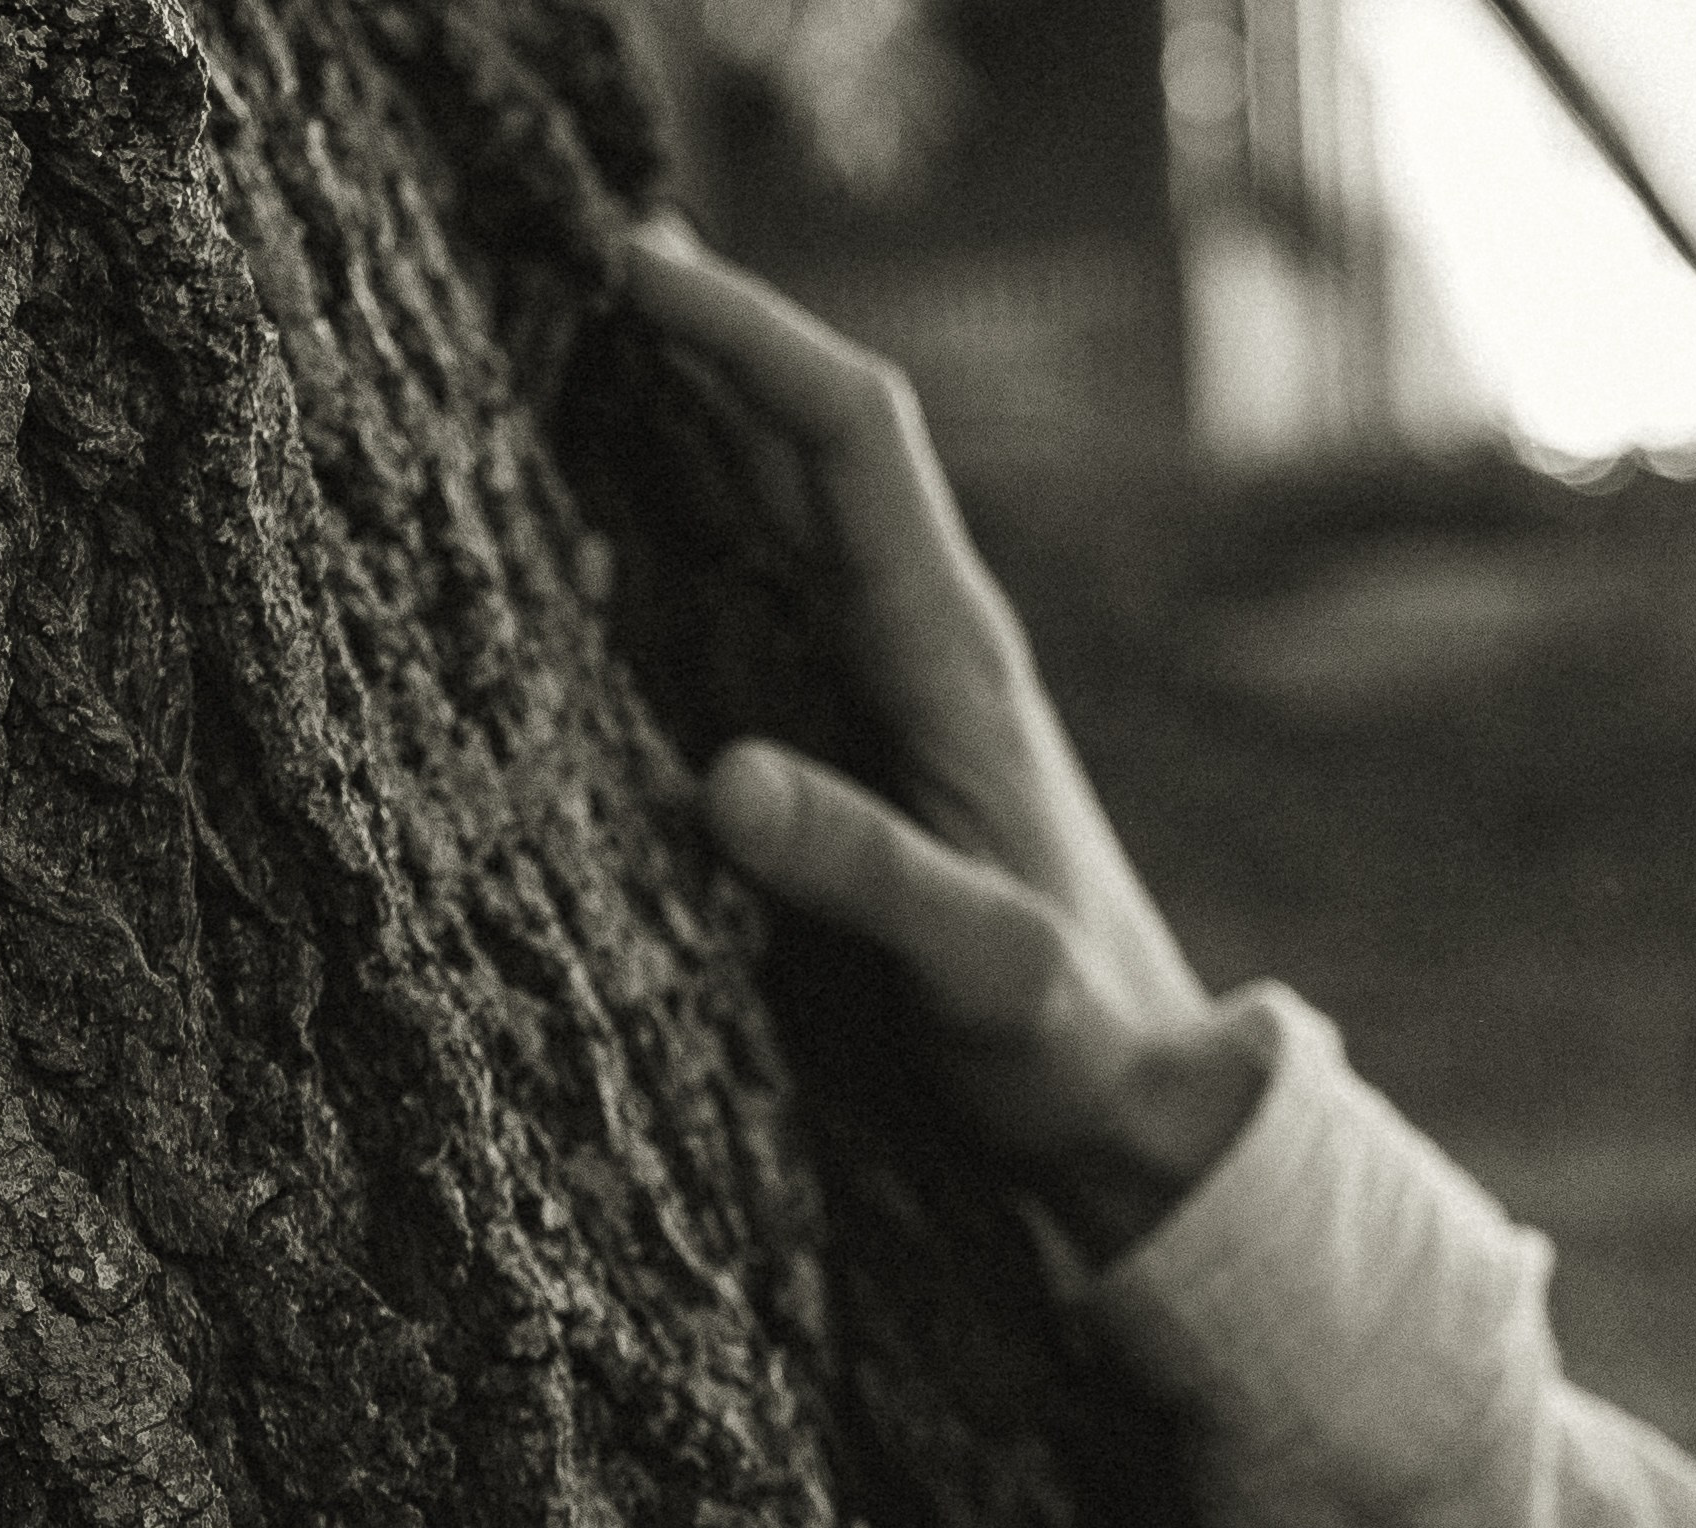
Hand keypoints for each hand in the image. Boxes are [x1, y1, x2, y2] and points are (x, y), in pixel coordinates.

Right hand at [621, 220, 1264, 1229]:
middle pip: (806, 440)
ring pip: (781, 514)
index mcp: (953, 660)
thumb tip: (724, 779)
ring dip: (687, 429)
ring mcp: (889, 692)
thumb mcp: (977, 967)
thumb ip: (866, 876)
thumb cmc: (1068, 1037)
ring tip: (563, 360)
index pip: (850, 441)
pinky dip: (685, 544)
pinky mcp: (863, 750)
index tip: (636, 267)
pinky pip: (762, 606)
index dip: (750, 340)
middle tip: (568, 263)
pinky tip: (605, 545)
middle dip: (703, 342)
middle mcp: (921, 646)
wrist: (1132, 1096)